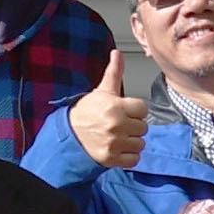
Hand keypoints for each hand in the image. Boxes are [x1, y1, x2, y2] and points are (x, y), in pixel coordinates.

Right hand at [68, 51, 146, 170]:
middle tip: (119, 124)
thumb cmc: (87, 112)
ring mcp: (114, 143)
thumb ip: (114, 73)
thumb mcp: (102, 91)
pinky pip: (134, 159)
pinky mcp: (111, 159)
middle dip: (133, 126)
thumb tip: (117, 53)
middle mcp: (116, 125)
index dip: (135, 110)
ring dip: (132, 141)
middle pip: (143, 127)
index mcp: (115, 107)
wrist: (69, 134)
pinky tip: (118, 148)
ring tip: (118, 136)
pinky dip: (128, 156)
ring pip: (140, 144)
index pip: (143, 109)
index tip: (124, 111)